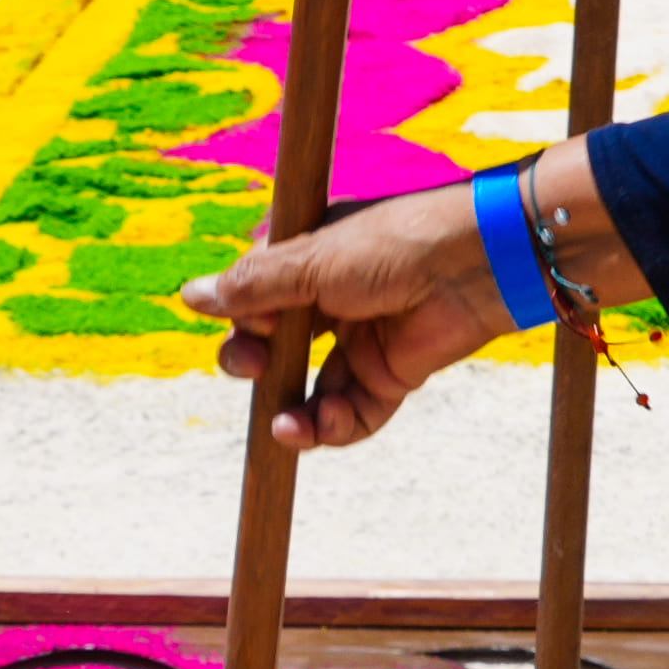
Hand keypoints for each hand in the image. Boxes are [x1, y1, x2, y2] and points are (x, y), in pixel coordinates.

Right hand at [180, 151, 620, 449]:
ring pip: (308, 389)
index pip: (255, 298)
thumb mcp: (313, 260)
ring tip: (284, 426)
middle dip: (254, 365)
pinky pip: (351, 413)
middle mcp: (331, 302)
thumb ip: (254, 286)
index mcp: (310, 260)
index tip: (237, 322)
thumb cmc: (397, 242)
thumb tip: (188, 296)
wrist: (480, 263)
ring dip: (290, 410)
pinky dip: (332, 426)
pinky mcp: (391, 376)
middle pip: (273, 347)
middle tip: (250, 367)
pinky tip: (317, 427)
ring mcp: (360, 341)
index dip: (241, 317)